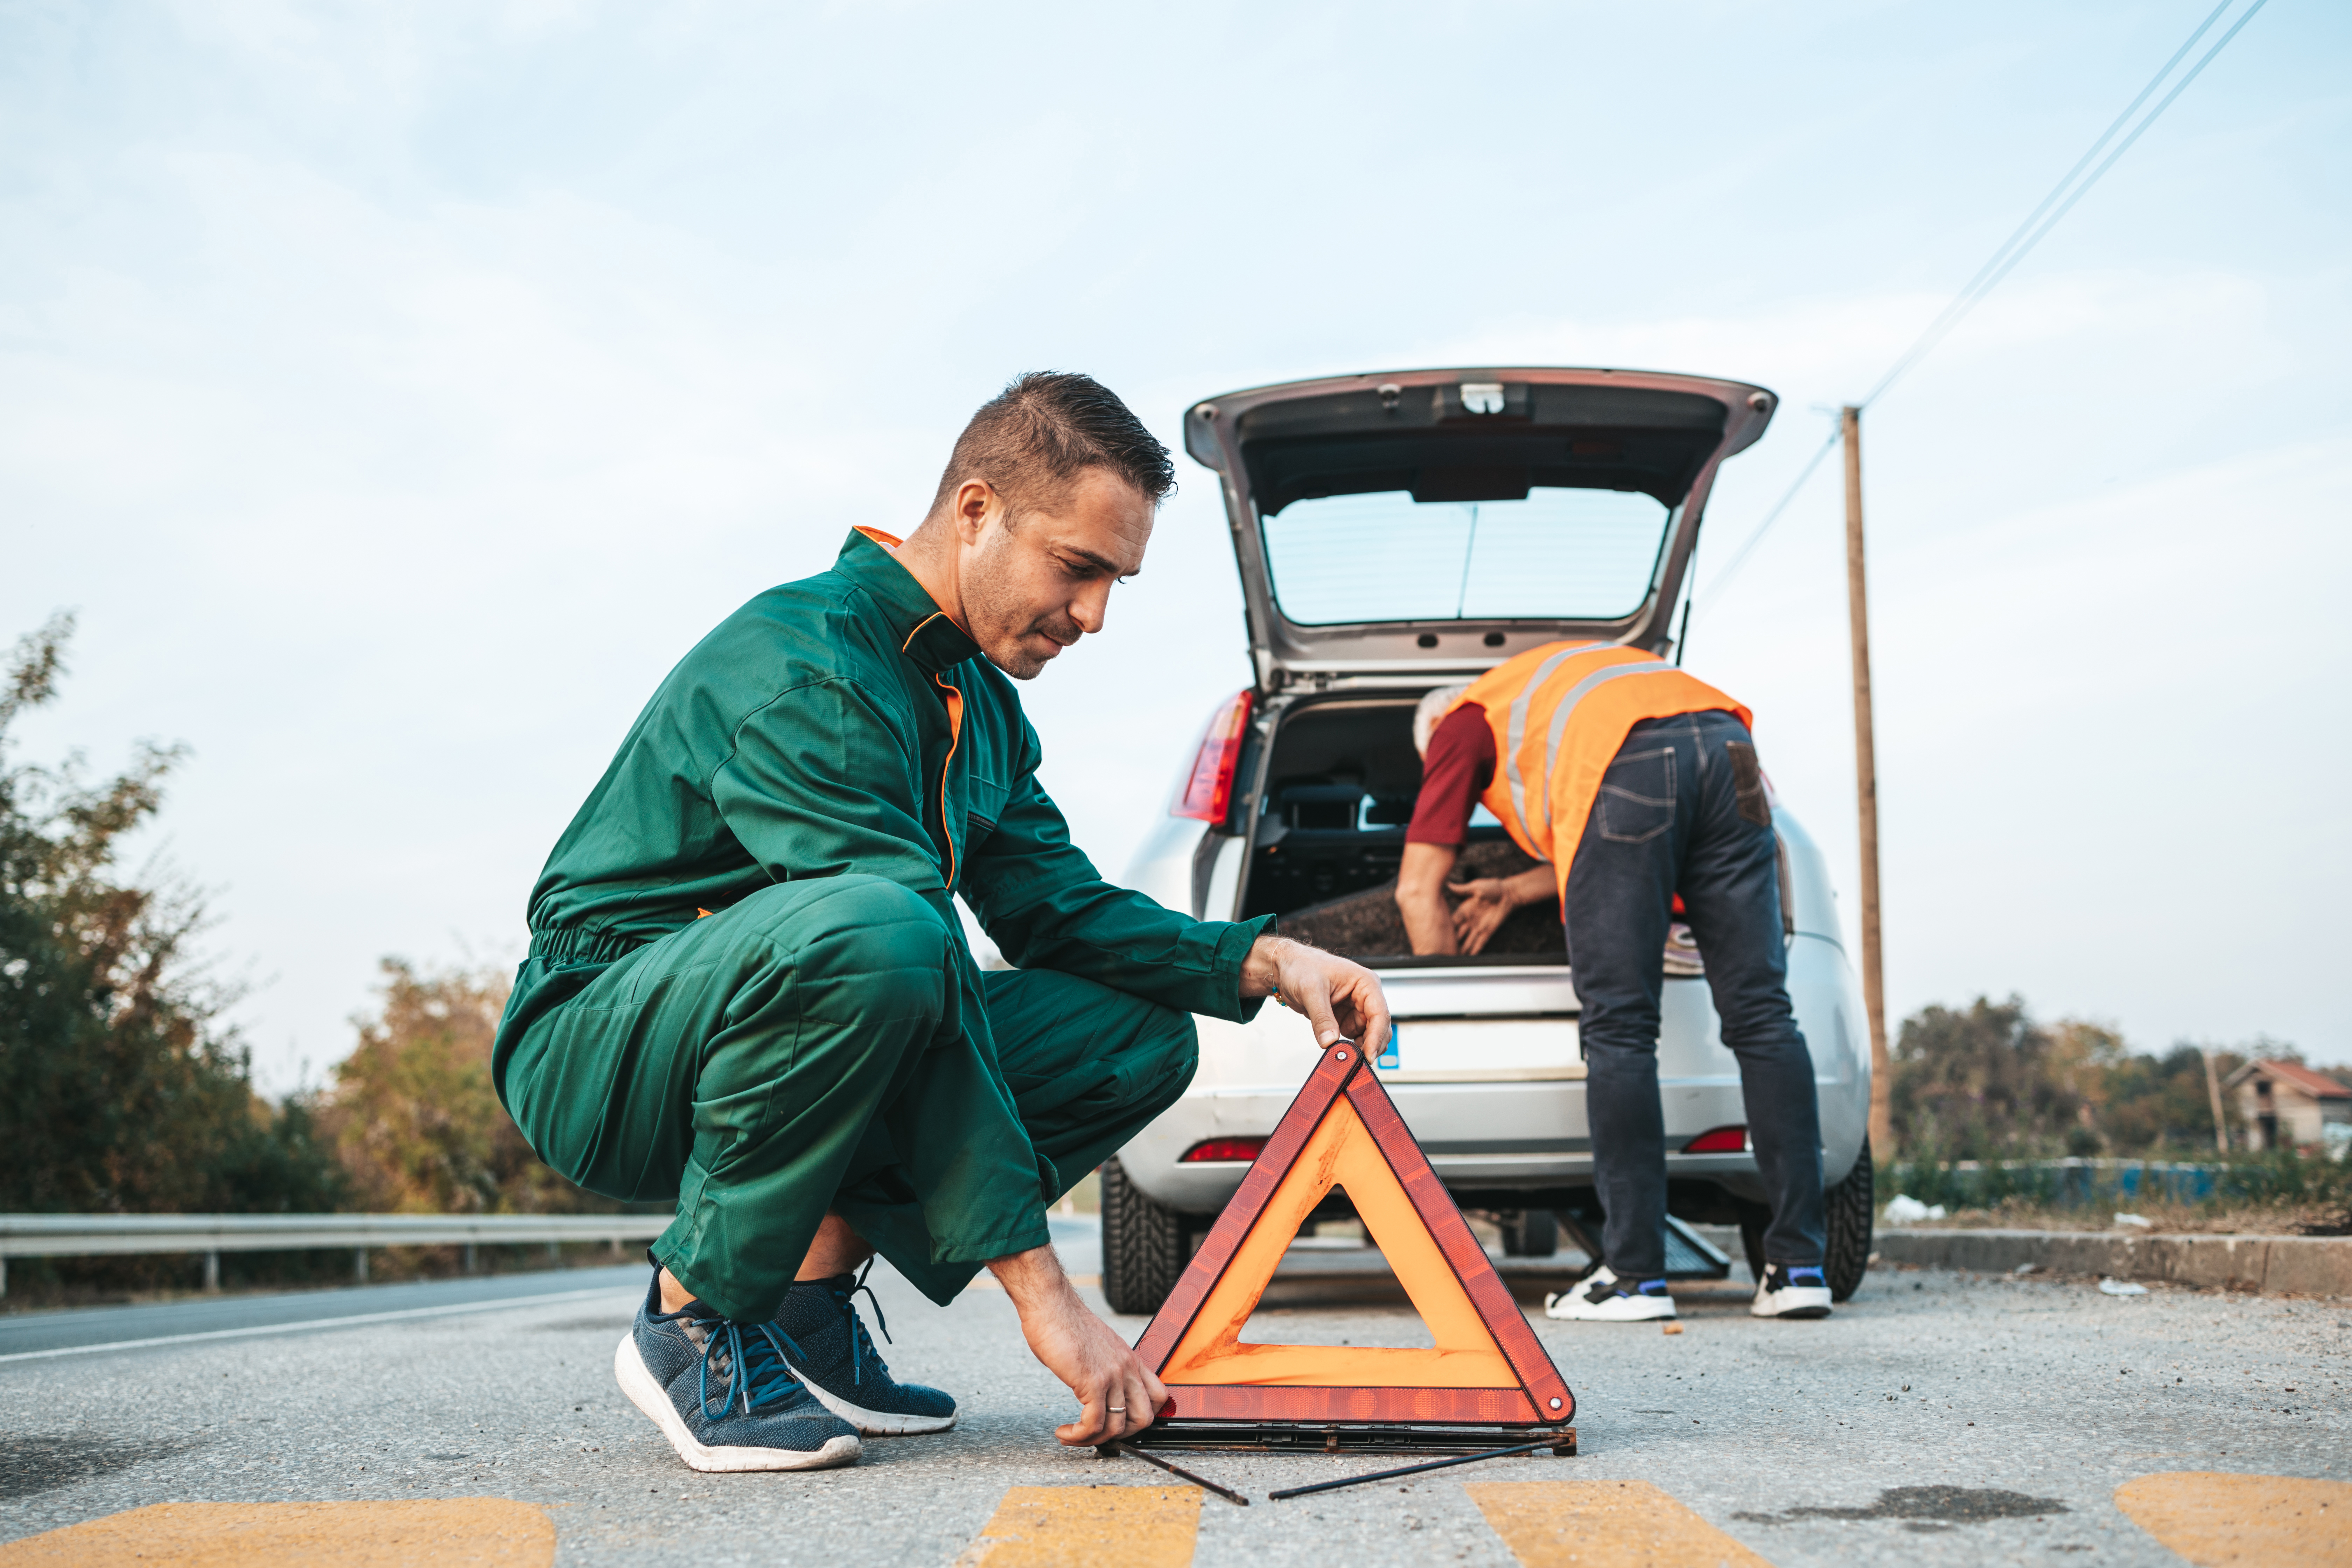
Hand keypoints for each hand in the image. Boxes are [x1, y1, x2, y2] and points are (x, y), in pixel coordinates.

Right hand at [988, 1245, 1166, 1444]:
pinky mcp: (1092, 1381)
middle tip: (1096, 1435)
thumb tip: (1096, 1394)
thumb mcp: (1097, 1348)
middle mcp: (1127, 1368)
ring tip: (1072, 1436)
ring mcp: (1112, 1375)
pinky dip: (1078, 1436)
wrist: (1050, 1304)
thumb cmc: (1065, 1323)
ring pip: (1118, 1427)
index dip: (1142, 1418)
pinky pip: (1094, 1424)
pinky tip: (1064, 1432)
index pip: (1158, 1396)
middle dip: (1120, 1436)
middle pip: (1144, 1418)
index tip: (1118, 1425)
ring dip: (1093, 1440)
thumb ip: (1104, 1369)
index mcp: (1130, 1359)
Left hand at [1243, 934, 1391, 1056]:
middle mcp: (1364, 996)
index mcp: (1365, 982)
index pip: (1379, 1013)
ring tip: (1346, 1056)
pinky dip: (1350, 1047)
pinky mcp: (1345, 1018)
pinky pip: (1354, 1037)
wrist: (1286, 967)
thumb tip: (1329, 1041)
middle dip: (1371, 1045)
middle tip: (1357, 1061)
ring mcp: (1356, 1008)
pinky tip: (1341, 1051)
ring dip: (1361, 1048)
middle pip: (1379, 1027)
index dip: (1376, 1037)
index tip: (1368, 1055)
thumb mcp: (1310, 990)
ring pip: (1369, 1035)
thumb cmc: (1301, 966)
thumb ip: (1321, 1017)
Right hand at [1447, 877, 1519, 955]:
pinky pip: (1480, 943)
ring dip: (1461, 950)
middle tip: (1442, 951)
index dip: (1444, 930)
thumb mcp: (1475, 887)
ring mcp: (1479, 927)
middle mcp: (1469, 920)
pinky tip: (1470, 958)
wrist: (1508, 893)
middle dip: (1451, 942)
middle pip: (1457, 934)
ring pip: (1467, 941)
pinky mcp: (1488, 931)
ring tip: (1453, 959)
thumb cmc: (1492, 887)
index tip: (1436, 937)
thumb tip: (1447, 884)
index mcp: (1464, 911)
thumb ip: (1461, 890)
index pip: (1451, 923)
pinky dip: (1475, 950)